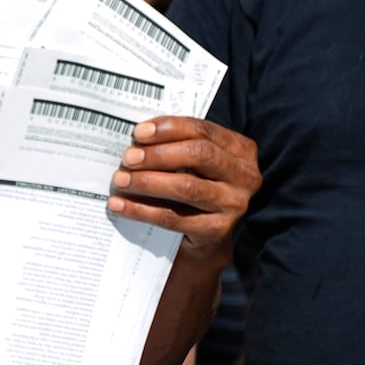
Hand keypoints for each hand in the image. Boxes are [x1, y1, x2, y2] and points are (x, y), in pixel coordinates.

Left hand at [106, 117, 259, 269]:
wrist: (206, 236)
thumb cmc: (195, 185)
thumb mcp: (193, 162)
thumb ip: (174, 146)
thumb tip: (135, 139)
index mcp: (240, 150)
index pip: (203, 130)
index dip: (169, 128)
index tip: (138, 132)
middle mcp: (244, 176)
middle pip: (199, 155)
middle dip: (158, 154)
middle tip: (128, 158)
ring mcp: (234, 205)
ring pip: (186, 187)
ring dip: (147, 182)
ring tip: (119, 180)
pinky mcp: (217, 231)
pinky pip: (173, 218)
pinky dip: (141, 210)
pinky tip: (119, 205)